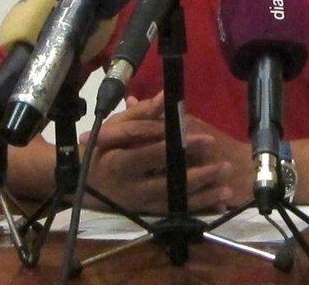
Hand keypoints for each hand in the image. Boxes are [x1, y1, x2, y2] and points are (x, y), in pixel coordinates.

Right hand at [80, 93, 240, 213]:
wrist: (82, 183)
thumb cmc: (101, 150)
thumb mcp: (115, 128)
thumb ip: (142, 114)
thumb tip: (165, 96)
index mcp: (119, 162)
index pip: (150, 151)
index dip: (177, 144)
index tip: (204, 137)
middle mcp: (130, 187)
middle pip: (166, 181)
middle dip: (197, 174)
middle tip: (223, 164)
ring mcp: (139, 203)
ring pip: (174, 201)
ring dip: (202, 195)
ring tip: (226, 185)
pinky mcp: (147, 213)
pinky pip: (175, 213)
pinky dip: (197, 208)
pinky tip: (217, 203)